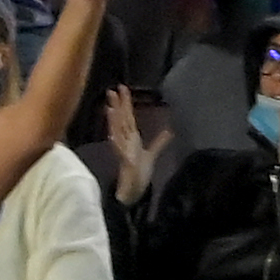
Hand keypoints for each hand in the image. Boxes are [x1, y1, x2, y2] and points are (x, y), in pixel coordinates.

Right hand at [106, 85, 170, 205]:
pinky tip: (112, 134)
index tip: (122, 88)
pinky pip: (119, 149)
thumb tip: (169, 130)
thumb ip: (159, 142)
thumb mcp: (152, 153)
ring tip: (110, 107)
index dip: (125, 102)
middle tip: (112, 90)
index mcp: (131, 137)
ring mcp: (123, 150)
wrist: (134, 190)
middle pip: (121, 120)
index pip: (128, 116)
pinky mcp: (124, 161)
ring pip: (117, 132)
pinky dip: (115, 141)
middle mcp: (125, 141)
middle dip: (117, 106)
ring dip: (113, 120)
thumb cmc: (139, 173)